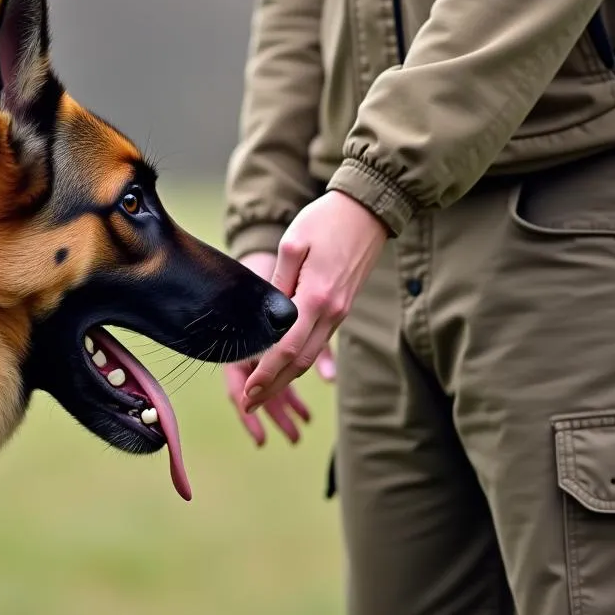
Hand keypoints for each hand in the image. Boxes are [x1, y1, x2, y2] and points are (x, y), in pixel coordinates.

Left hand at [243, 191, 386, 412]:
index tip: (246, 392)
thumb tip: (266, 316)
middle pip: (299, 363)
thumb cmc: (326, 220)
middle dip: (272, 387)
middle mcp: (331, 312)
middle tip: (248, 405)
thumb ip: (278, 282)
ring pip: (310, 357)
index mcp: (315, 297)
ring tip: (261, 395)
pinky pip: (318, 343)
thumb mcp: (293, 244)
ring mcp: (339, 313)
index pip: (286, 348)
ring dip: (285, 379)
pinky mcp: (341, 308)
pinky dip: (298, 361)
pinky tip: (283, 369)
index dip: (265, 373)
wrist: (368, 210)